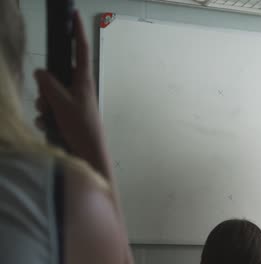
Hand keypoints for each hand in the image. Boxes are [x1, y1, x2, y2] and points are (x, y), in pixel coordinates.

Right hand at [34, 11, 107, 175]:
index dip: (78, 32)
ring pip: (51, 95)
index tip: (74, 15)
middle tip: (46, 103)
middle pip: (57, 76)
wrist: (89, 154)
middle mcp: (80, 89)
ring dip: (45, 106)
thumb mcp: (61, 103)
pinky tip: (50, 129)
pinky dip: (47, 118)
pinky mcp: (69, 116)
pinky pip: (52, 110)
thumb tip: (41, 72)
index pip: (81, 50)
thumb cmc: (81, 127)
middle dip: (45, 88)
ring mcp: (74, 103)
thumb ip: (49, 85)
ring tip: (49, 119)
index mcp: (84, 81)